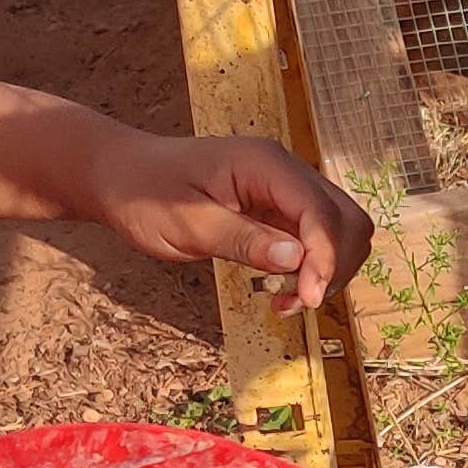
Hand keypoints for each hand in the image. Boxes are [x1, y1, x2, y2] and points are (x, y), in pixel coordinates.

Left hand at [78, 125, 371, 315]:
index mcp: (265, 163)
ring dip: (327, 272)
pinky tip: (281, 293)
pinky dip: (310, 270)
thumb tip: (297, 257)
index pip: (321, 211)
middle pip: (346, 220)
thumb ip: (242, 240)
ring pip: (340, 232)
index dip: (325, 258)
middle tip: (296, 303)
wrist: (121, 176)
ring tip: (285, 302)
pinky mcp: (280, 210)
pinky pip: (315, 241)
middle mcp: (285, 171)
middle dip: (334, 266)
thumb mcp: (187, 224)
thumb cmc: (145, 194)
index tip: (307, 300)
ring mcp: (285, 190)